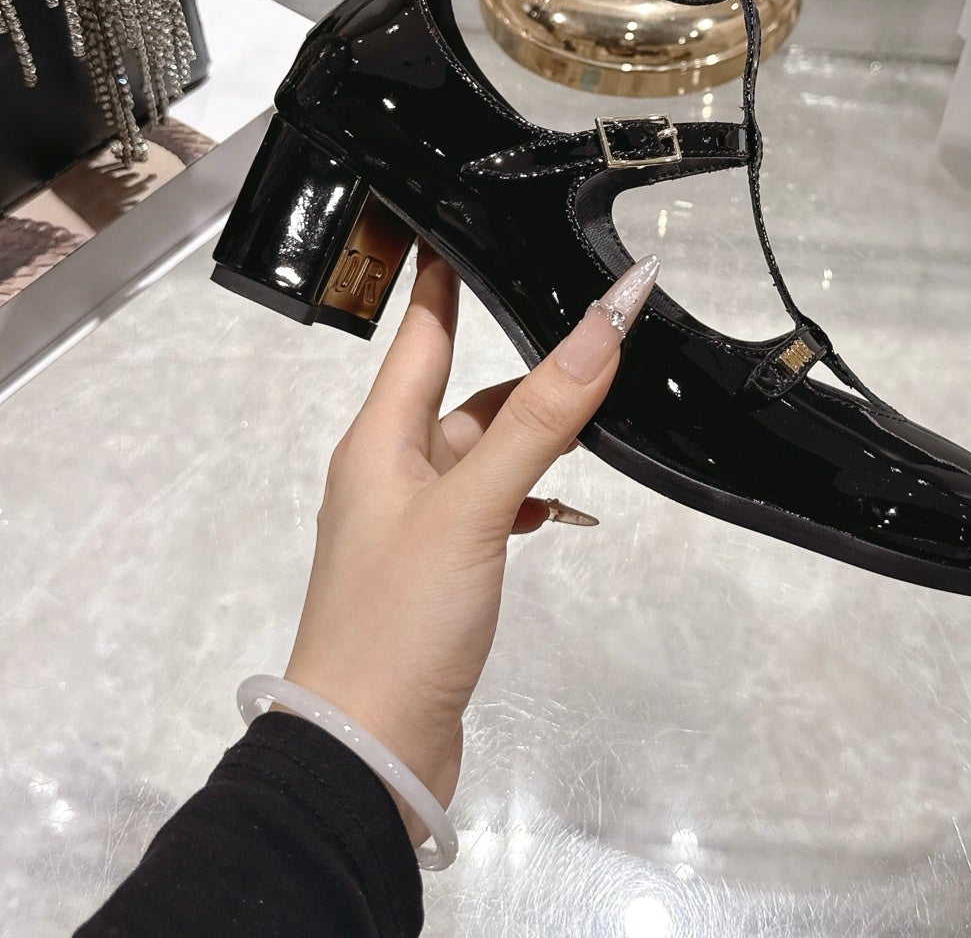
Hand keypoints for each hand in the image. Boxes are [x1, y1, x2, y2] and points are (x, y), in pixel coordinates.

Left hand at [282, 244, 658, 842]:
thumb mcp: (474, 506)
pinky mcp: (440, 572)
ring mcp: (416, 525)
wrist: (368, 753)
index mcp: (380, 440)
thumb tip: (602, 323)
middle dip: (522, 368)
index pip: (417, 333)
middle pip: (463, 394)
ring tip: (599, 414)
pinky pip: (490, 508)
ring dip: (534, 438)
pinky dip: (528, 498)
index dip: (441, 275)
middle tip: (589, 329)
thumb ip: (541, 418)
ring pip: (484, 454)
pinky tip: (563, 507)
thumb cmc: (402, 616)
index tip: (464, 218)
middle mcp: (391, 471)